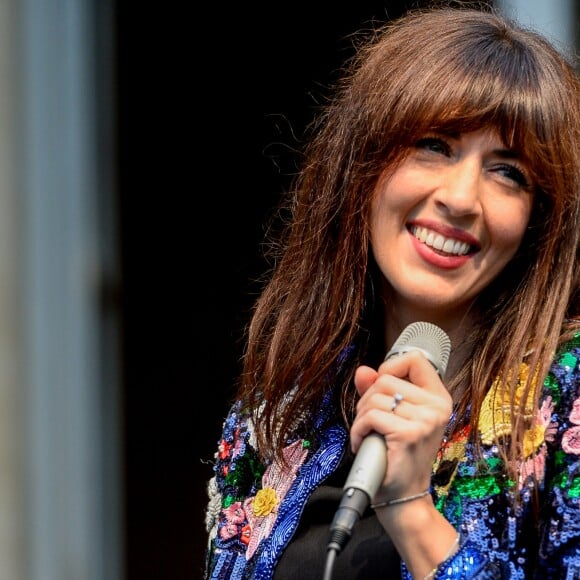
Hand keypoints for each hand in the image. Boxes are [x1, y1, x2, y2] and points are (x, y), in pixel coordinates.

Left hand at [350, 350, 452, 499]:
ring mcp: (426, 420)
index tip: (382, 385)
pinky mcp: (409, 434)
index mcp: (438, 398)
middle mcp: (437, 407)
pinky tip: (363, 443)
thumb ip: (377, 390)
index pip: (416, 359)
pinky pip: (370, 416)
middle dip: (367, 399)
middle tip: (370, 422)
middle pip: (386, 379)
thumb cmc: (398, 455)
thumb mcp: (392, 416)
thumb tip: (363, 371)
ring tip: (368, 434)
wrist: (403, 495)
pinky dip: (357, 430)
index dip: (391, 367)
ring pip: (374, 398)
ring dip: (361, 417)